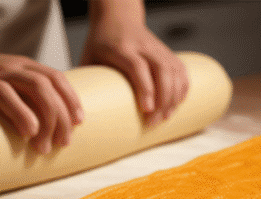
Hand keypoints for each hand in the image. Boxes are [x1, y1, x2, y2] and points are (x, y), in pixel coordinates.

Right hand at [0, 46, 83, 153]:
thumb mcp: (6, 86)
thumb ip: (22, 100)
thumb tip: (41, 135)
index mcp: (26, 66)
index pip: (57, 77)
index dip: (71, 99)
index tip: (80, 122)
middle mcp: (16, 66)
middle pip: (49, 86)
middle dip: (62, 116)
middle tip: (63, 144)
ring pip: (34, 87)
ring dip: (46, 118)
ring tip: (45, 147)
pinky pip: (4, 95)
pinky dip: (20, 113)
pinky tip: (28, 132)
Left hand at [81, 2, 187, 126]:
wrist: (118, 15)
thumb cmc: (100, 41)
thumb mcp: (89, 57)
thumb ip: (87, 82)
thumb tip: (78, 113)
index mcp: (122, 48)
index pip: (138, 66)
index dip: (145, 88)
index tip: (146, 109)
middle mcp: (143, 46)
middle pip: (161, 70)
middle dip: (162, 98)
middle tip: (154, 122)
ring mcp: (157, 47)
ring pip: (174, 70)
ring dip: (174, 96)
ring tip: (166, 117)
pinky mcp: (166, 50)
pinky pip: (180, 68)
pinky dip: (183, 86)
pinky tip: (178, 102)